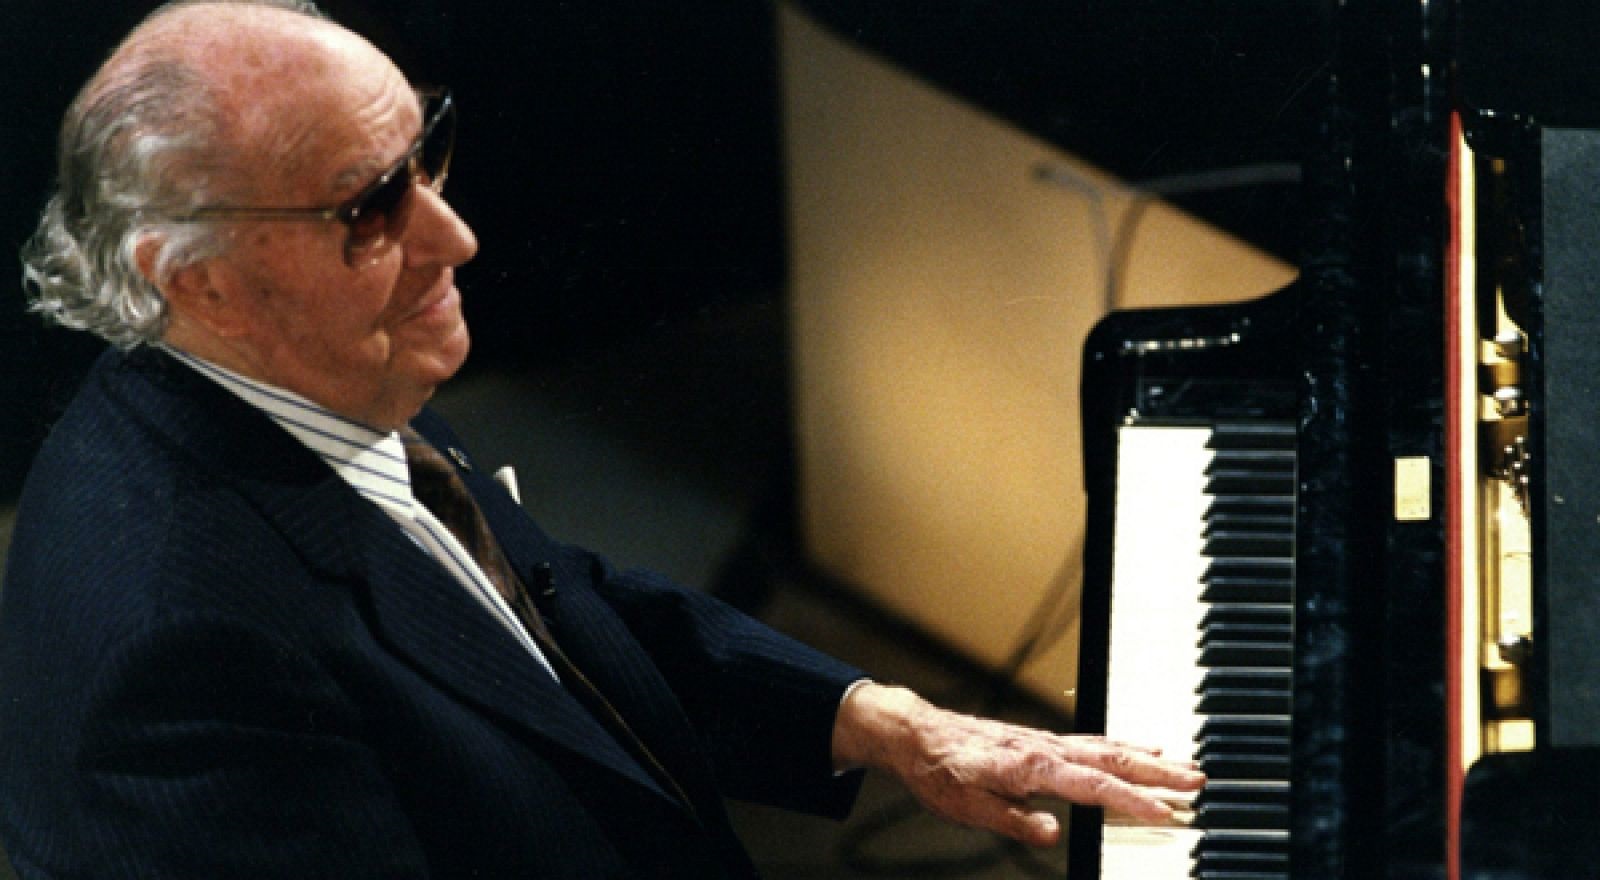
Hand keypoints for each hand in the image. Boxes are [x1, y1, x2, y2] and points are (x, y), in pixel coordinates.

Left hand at [830, 682, 1204, 846]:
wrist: (918, 733)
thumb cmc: (940, 771)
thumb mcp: (967, 807)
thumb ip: (1013, 821)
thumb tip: (1052, 834)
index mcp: (1030, 768)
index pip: (1092, 787)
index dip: (1131, 802)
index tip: (1166, 813)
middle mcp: (1045, 750)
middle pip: (1112, 761)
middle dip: (1158, 774)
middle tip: (1199, 781)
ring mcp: (1047, 742)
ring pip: (1109, 749)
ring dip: (1149, 759)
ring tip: (1186, 767)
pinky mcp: (1044, 741)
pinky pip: (1094, 742)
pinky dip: (1124, 746)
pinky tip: (1142, 750)